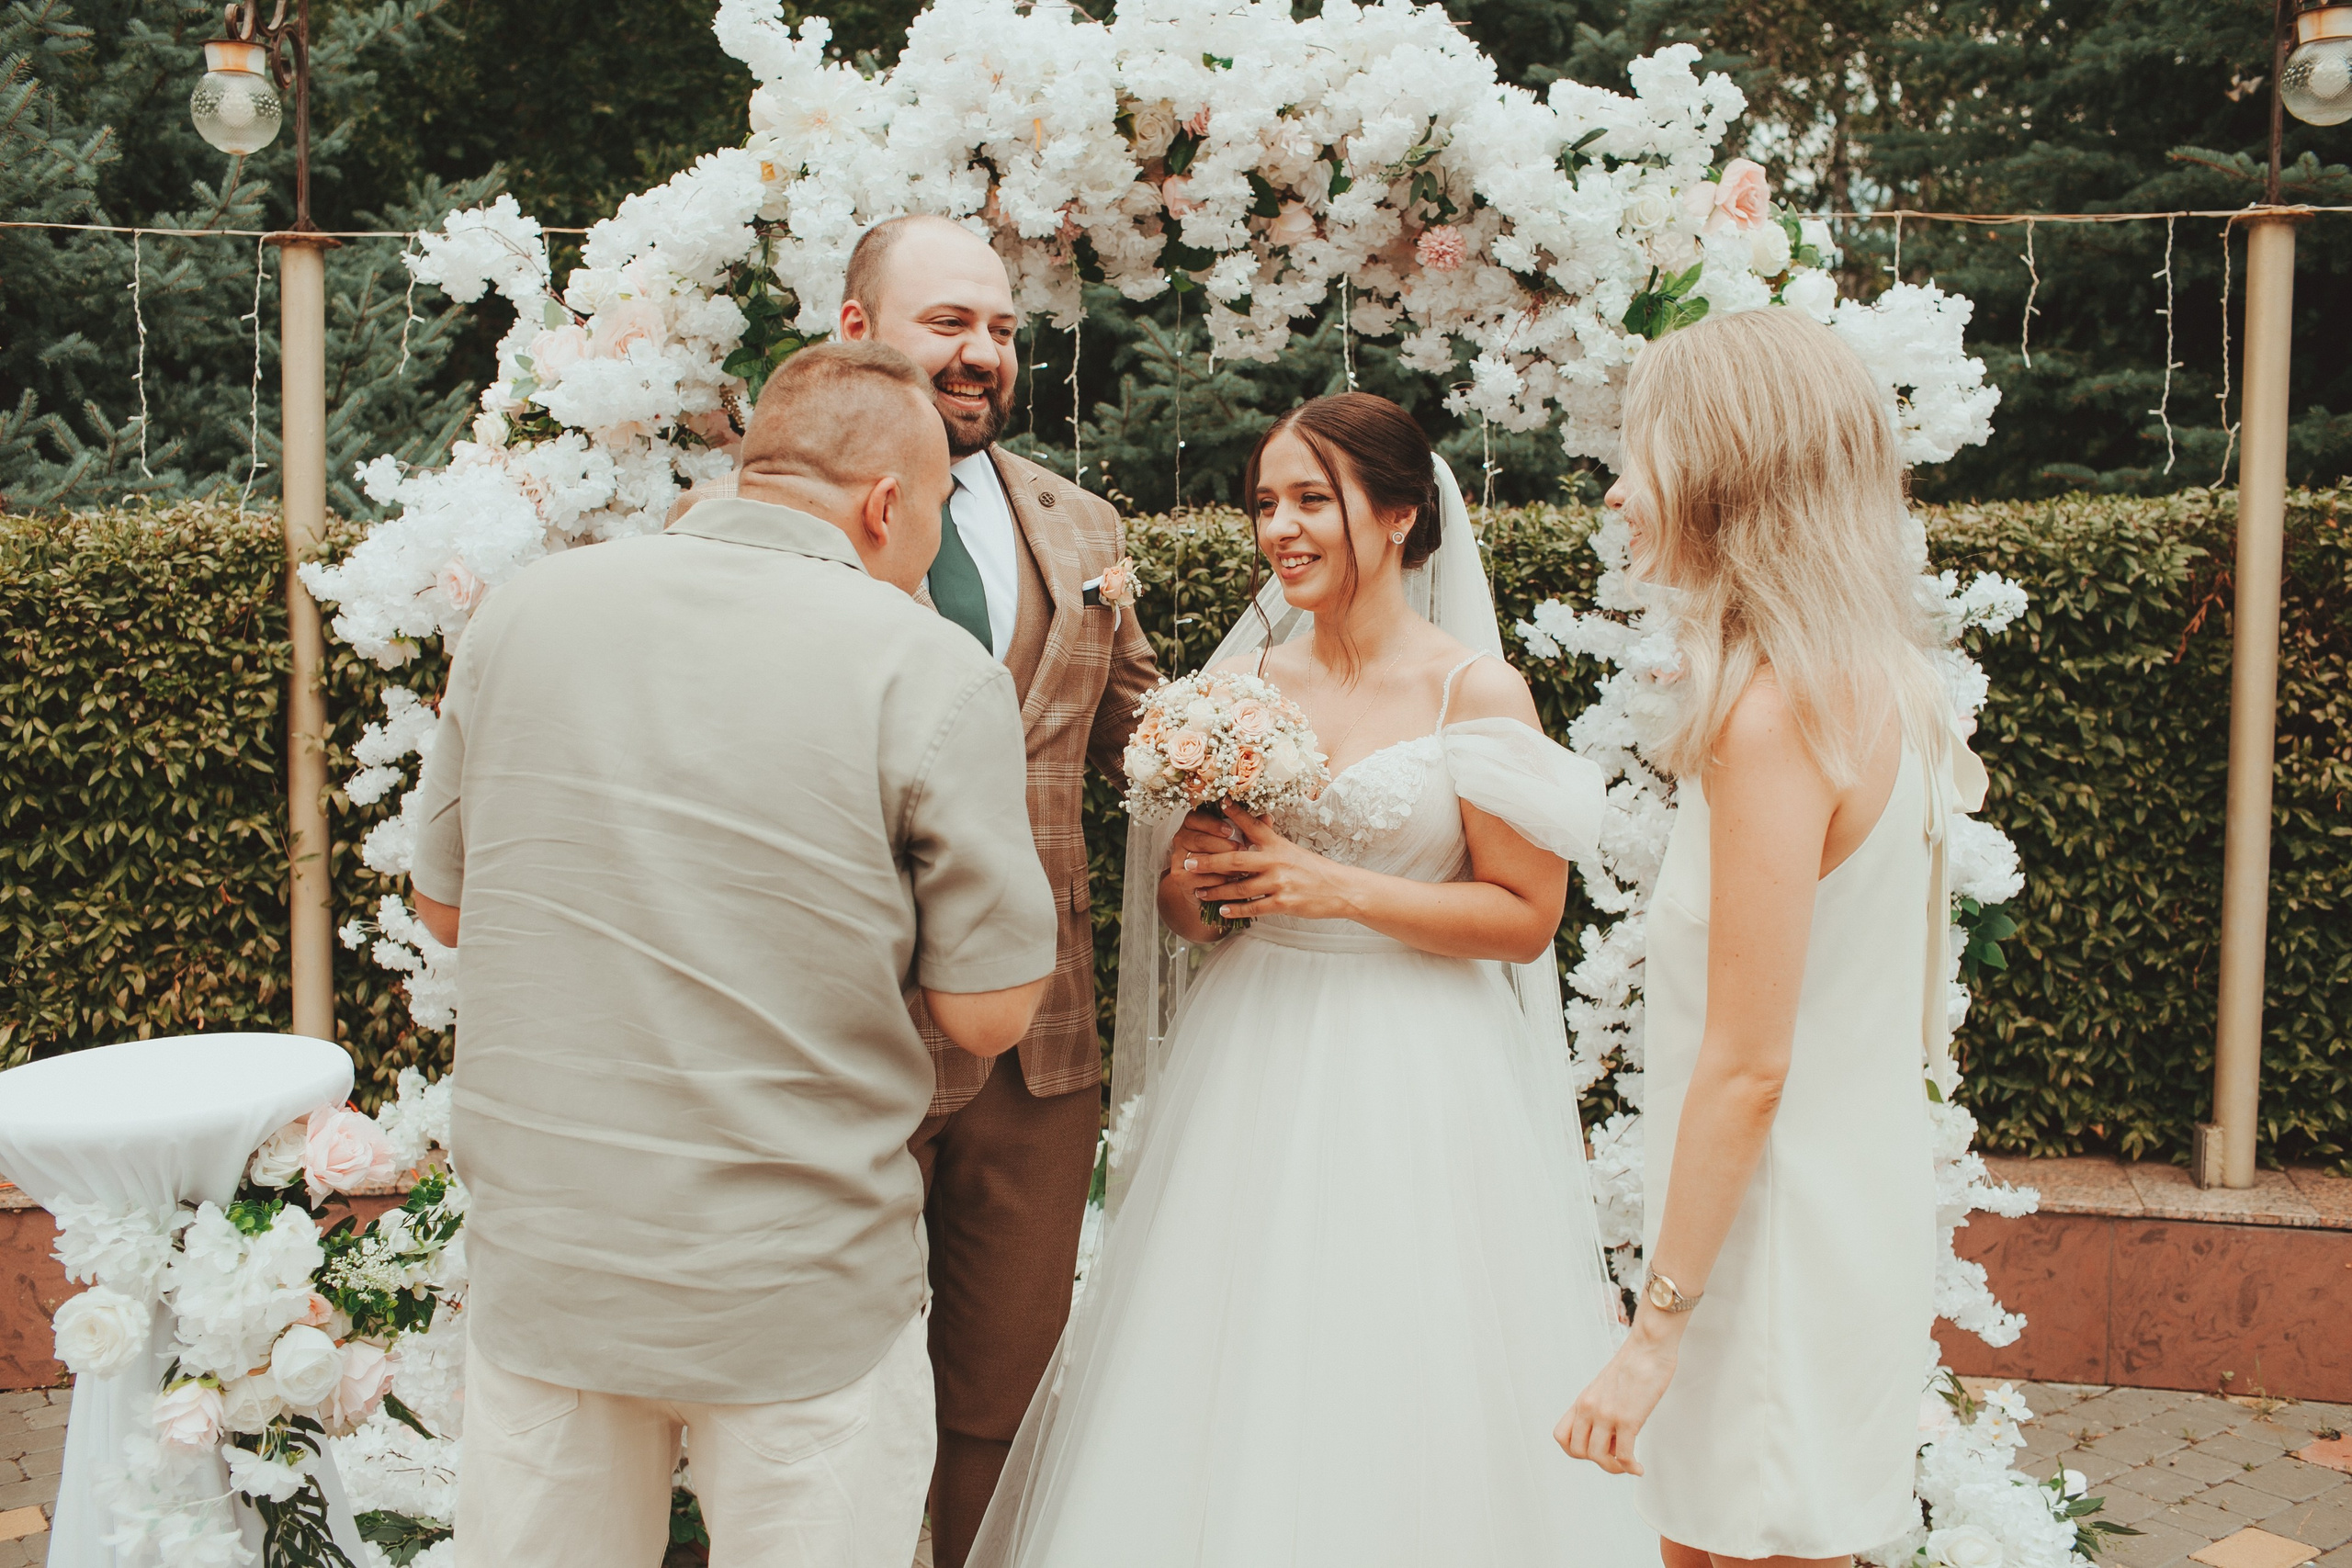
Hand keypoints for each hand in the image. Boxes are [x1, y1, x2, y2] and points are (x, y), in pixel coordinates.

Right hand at [1165, 809, 1243, 905]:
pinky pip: (1196, 877)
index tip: (1231, 831)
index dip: (1213, 824)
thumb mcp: (1240, 839)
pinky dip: (1215, 880)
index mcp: (1194, 823)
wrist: (1211, 884)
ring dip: (1221, 865)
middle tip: (1240, 851)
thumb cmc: (1227, 856)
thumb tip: (1267, 818)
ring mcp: (1177, 857)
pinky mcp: (1179, 876)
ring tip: (1240, 869)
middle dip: (1221, 846)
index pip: (1197, 818)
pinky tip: (1229, 881)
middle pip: (1198, 839)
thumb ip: (1251, 827)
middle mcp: (1181, 837)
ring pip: (1198, 859)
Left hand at [1184, 807, 1355, 921]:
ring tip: (1199, 891)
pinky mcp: (1284, 903)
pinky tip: (1222, 911)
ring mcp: (1280, 883)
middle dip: (1208, 862)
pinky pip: (1253, 907)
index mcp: (1277, 845)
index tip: (1218, 802)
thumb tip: (1255, 823)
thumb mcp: (1292, 849)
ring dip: (1216, 891)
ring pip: (1240, 887)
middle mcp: (1276, 861)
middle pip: (1235, 860)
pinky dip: (1235, 910)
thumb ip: (1270, 840)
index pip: (1252, 825)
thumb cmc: (1313, 869)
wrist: (1340, 889)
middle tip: (1187, 861)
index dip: (1234, 814)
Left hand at [1555, 1314, 1681, 1475]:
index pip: (1561, 1436)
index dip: (1576, 1450)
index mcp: (1582, 1401)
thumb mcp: (1605, 1387)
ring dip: (1614, 1468)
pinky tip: (1639, 1468)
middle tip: (1615, 1456)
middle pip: (1577, 1450)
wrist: (1648, 1348)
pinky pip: (1623, 1455)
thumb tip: (1609, 1436)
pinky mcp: (1628, 1419)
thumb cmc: (1633, 1366)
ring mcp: (1606, 1414)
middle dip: (1596, 1460)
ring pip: (1597, 1457)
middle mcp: (1589, 1408)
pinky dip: (1631, 1467)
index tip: (1596, 1449)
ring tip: (1628, 1465)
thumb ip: (1600, 1408)